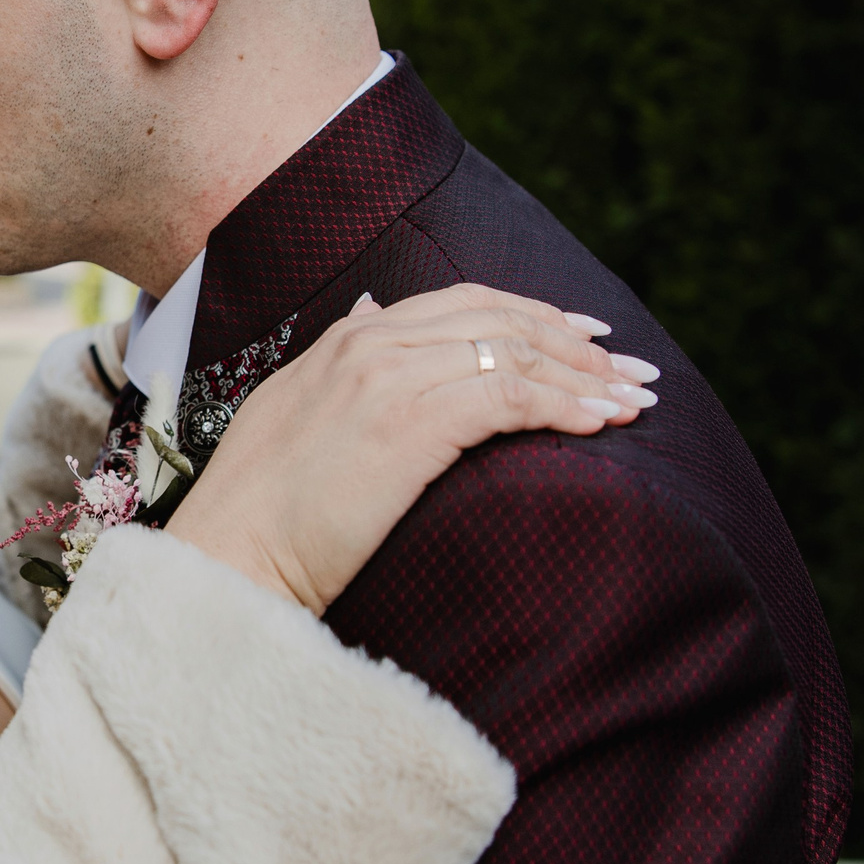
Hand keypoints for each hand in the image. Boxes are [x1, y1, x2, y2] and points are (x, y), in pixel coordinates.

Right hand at [164, 285, 659, 611]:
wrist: (227, 559)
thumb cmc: (258, 514)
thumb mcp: (291, 413)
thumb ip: (336, 364)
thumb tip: (367, 311)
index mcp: (344, 340)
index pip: (461, 304)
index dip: (531, 315)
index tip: (583, 340)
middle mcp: (369, 343)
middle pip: (499, 318)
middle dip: (575, 342)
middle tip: (630, 369)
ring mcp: (389, 379)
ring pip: (514, 354)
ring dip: (585, 378)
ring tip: (635, 401)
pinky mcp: (411, 425)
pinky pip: (511, 397)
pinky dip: (566, 407)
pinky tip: (602, 426)